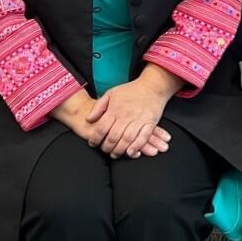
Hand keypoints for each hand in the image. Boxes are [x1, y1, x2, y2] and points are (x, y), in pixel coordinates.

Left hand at [56, 88, 170, 156]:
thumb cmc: (131, 90)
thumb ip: (98, 107)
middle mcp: (126, 115)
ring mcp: (139, 120)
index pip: (102, 127)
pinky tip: (130, 152)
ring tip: (115, 154)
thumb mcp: (111, 93)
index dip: (95, 138)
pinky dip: (136, 146)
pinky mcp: (150, 122)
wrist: (152, 86)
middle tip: (105, 151)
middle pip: (113, 136)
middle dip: (107, 147)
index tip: (93, 143)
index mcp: (115, 109)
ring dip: (120, 150)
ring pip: (127, 139)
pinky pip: (143, 137)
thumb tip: (88, 119)